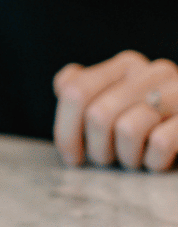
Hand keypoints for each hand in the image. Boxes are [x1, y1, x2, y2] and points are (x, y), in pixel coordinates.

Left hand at [53, 50, 177, 170]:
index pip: (76, 92)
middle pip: (98, 114)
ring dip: (126, 157)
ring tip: (134, 160)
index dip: (65, 131)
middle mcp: (154, 71)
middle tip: (107, 161)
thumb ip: (85, 92)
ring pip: (128, 129)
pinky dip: (153, 161)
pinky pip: (161, 143)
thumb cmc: (146, 131)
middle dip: (97, 149)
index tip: (72, 158)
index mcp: (126, 64)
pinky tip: (157, 160)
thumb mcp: (112, 109)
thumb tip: (64, 83)